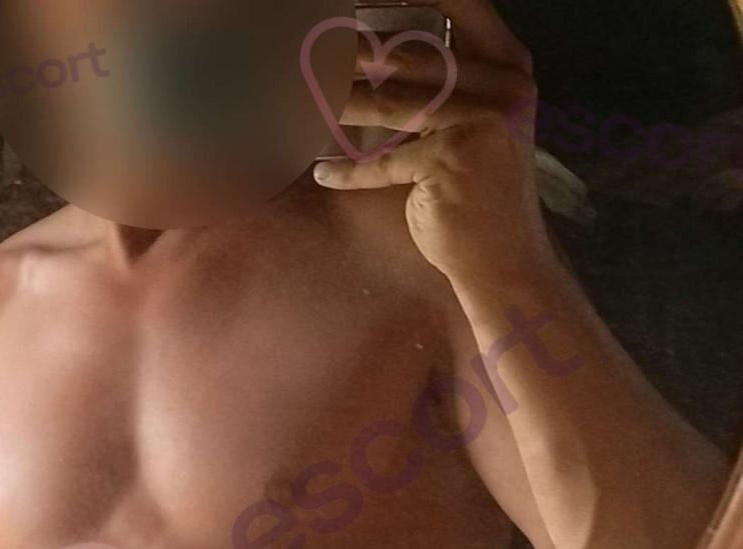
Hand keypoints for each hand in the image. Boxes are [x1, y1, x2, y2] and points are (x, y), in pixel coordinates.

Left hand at [313, 0, 553, 283]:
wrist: (504, 261)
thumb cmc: (478, 195)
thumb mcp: (469, 128)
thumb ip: (442, 87)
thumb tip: (370, 50)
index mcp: (509, 68)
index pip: (460, 5)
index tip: (360, 1)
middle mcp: (502, 86)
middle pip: (409, 54)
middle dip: (350, 51)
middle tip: (308, 50)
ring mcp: (480, 121)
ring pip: (389, 101)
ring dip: (338, 100)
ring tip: (301, 99)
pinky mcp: (451, 159)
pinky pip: (383, 161)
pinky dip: (349, 171)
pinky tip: (322, 172)